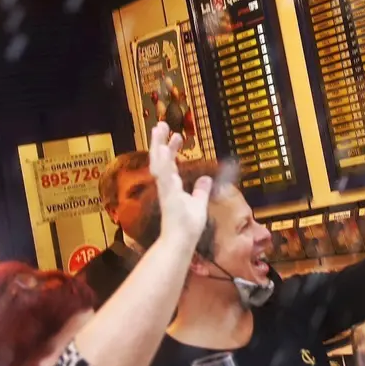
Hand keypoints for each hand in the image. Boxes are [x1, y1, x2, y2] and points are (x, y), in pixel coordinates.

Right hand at [148, 122, 212, 246]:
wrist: (181, 242)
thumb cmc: (187, 226)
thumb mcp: (199, 204)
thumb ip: (201, 191)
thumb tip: (206, 179)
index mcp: (172, 187)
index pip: (171, 163)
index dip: (172, 149)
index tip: (178, 136)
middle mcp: (166, 186)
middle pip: (160, 159)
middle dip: (160, 142)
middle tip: (161, 124)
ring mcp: (166, 190)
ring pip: (159, 163)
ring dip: (158, 146)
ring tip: (159, 129)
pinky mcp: (168, 196)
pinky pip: (164, 177)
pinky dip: (164, 164)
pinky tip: (164, 150)